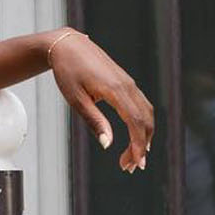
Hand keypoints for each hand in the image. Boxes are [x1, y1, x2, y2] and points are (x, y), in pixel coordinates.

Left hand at [47, 28, 153, 172]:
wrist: (69, 46)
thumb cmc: (68, 72)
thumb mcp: (76, 99)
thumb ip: (93, 121)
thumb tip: (107, 144)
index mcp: (115, 90)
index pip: (135, 122)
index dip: (138, 145)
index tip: (135, 164)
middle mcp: (128, 86)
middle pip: (145, 120)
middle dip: (141, 146)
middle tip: (130, 168)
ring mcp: (129, 83)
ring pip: (146, 114)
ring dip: (142, 137)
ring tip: (130, 158)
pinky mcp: (127, 83)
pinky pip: (141, 106)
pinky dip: (140, 124)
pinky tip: (134, 138)